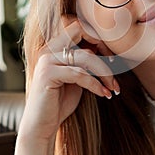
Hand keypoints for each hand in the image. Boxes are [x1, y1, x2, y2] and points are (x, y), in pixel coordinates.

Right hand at [18, 14, 119, 141]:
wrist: (41, 127)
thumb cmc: (60, 103)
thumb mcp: (76, 77)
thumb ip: (84, 61)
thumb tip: (104, 48)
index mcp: (54, 47)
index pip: (78, 28)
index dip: (97, 38)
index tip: (111, 57)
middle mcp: (48, 49)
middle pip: (81, 32)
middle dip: (102, 47)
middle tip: (114, 65)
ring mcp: (46, 60)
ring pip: (86, 56)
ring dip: (105, 72)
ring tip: (113, 87)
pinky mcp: (47, 74)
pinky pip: (80, 74)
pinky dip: (96, 84)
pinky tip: (104, 94)